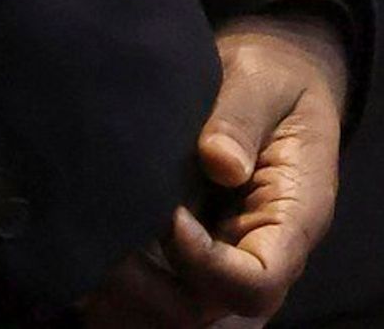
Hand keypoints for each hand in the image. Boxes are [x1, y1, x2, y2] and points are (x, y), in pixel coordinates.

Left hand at [88, 10, 347, 328]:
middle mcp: (263, 258)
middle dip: (148, 290)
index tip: (166, 215)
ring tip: (91, 250)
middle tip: (106, 238)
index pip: (257, 283)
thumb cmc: (272, 80)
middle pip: (208, 315)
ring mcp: (226, 268)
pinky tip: (88, 256)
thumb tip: (219, 163)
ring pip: (177, 320)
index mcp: (295, 220)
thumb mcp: (262, 81)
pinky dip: (118, 295)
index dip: (204, 264)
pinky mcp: (193, 264)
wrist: (273, 85)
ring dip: (126, 299)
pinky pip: (157, 305)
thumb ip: (241, 118)